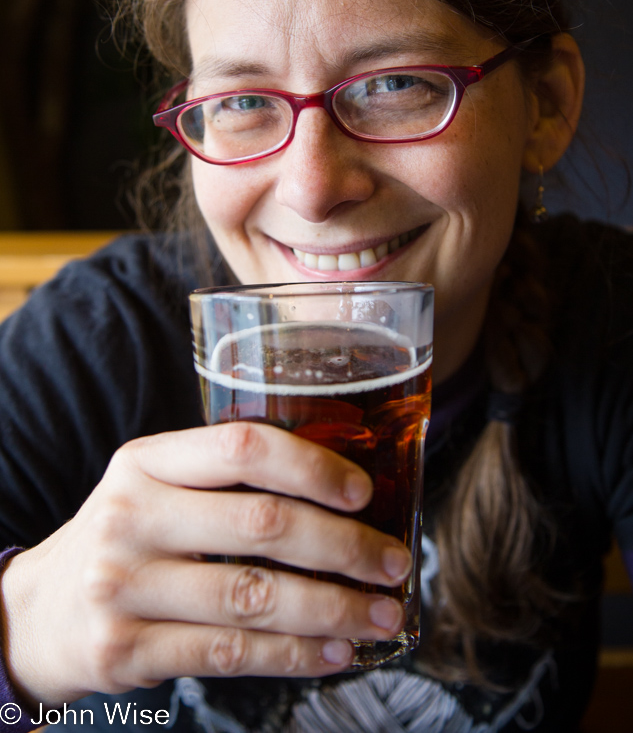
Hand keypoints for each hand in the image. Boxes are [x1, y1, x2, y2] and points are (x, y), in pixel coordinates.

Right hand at [1, 422, 411, 705]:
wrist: (41, 612)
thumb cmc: (127, 537)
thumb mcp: (156, 486)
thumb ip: (226, 482)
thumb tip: (343, 497)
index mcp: (146, 461)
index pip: (242, 446)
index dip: (312, 466)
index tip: (362, 492)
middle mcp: (132, 515)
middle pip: (262, 524)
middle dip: (345, 546)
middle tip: (393, 563)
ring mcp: (125, 586)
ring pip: (255, 597)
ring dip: (334, 609)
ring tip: (382, 616)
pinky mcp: (127, 649)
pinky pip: (231, 652)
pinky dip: (294, 655)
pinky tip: (334, 652)